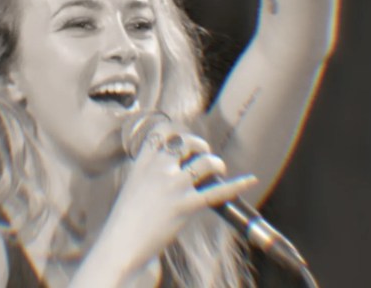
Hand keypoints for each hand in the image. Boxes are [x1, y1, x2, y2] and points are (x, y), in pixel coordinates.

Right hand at [96, 123, 256, 279]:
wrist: (121, 242)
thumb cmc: (126, 219)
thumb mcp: (133, 185)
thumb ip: (150, 172)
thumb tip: (173, 167)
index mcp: (144, 161)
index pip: (163, 130)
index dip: (178, 129)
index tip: (185, 136)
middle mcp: (159, 168)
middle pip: (187, 142)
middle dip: (201, 146)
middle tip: (204, 156)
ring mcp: (172, 185)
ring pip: (204, 163)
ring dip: (216, 164)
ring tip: (218, 170)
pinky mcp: (184, 205)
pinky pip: (216, 192)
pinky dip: (236, 186)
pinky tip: (250, 180)